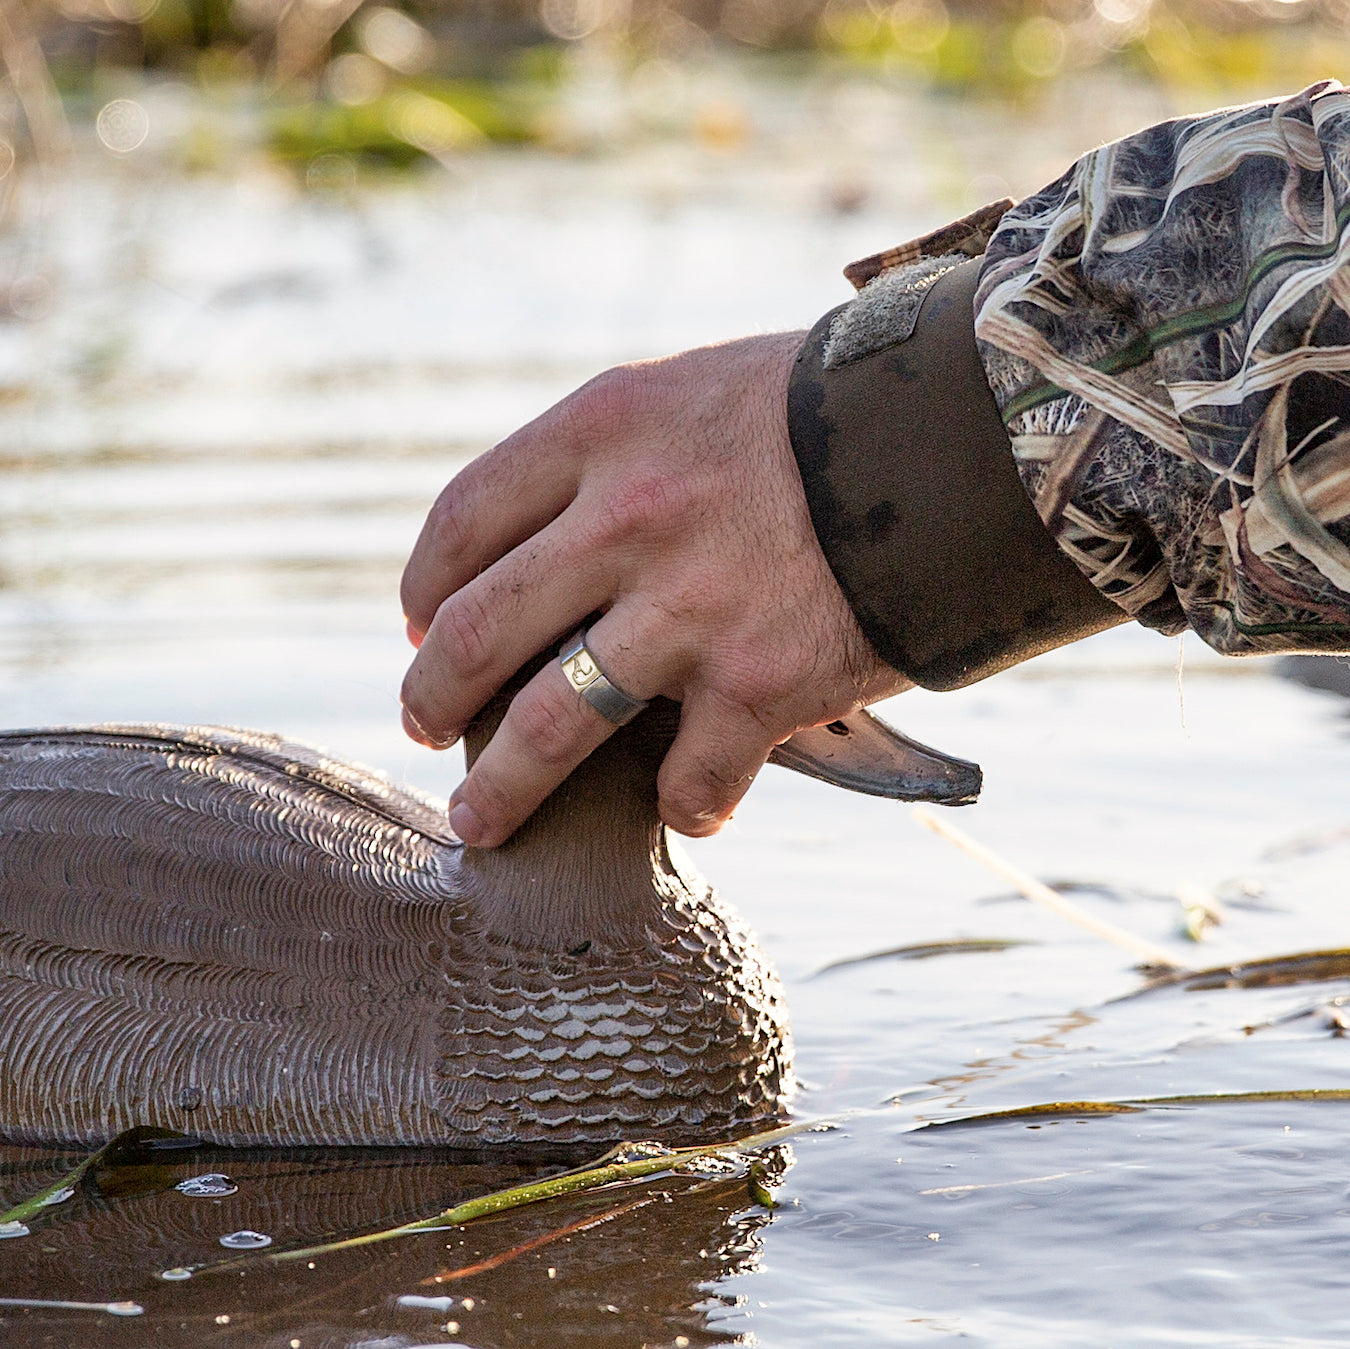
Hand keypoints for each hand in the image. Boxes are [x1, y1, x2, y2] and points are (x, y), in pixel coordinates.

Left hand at [399, 331, 908, 847]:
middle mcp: (628, 520)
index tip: (420, 627)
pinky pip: (690, 781)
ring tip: (480, 822)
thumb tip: (551, 543)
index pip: (462, 522)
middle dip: (430, 697)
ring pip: (549, 730)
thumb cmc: (831, 411)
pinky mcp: (761, 685)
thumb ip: (616, 458)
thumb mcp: (698, 393)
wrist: (971, 435)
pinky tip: (690, 809)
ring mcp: (690, 610)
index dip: (424, 589)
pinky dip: (684, 806)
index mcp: (603, 433)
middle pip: (477, 633)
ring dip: (503, 790)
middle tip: (421, 727)